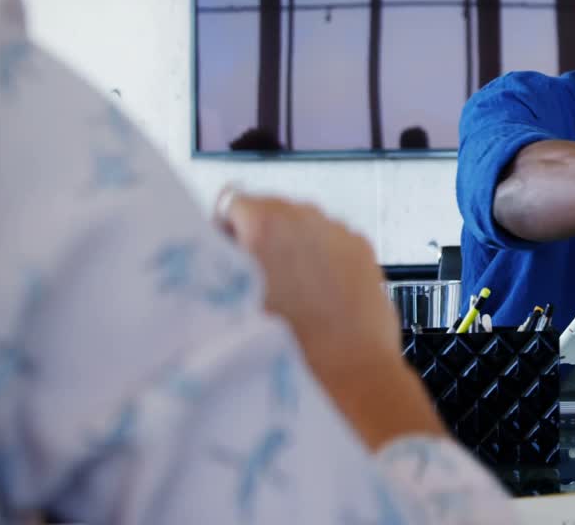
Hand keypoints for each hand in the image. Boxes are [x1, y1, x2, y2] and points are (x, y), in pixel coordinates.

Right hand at [219, 190, 447, 448]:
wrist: (347, 374)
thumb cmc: (285, 348)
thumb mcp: (230, 304)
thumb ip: (220, 267)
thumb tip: (211, 249)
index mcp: (264, 225)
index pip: (231, 201)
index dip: (225, 229)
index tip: (227, 252)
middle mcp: (304, 218)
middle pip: (271, 208)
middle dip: (261, 236)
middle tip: (258, 278)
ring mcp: (338, 232)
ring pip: (305, 224)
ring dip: (294, 245)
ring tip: (292, 291)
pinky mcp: (363, 249)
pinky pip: (334, 240)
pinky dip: (325, 257)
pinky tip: (319, 293)